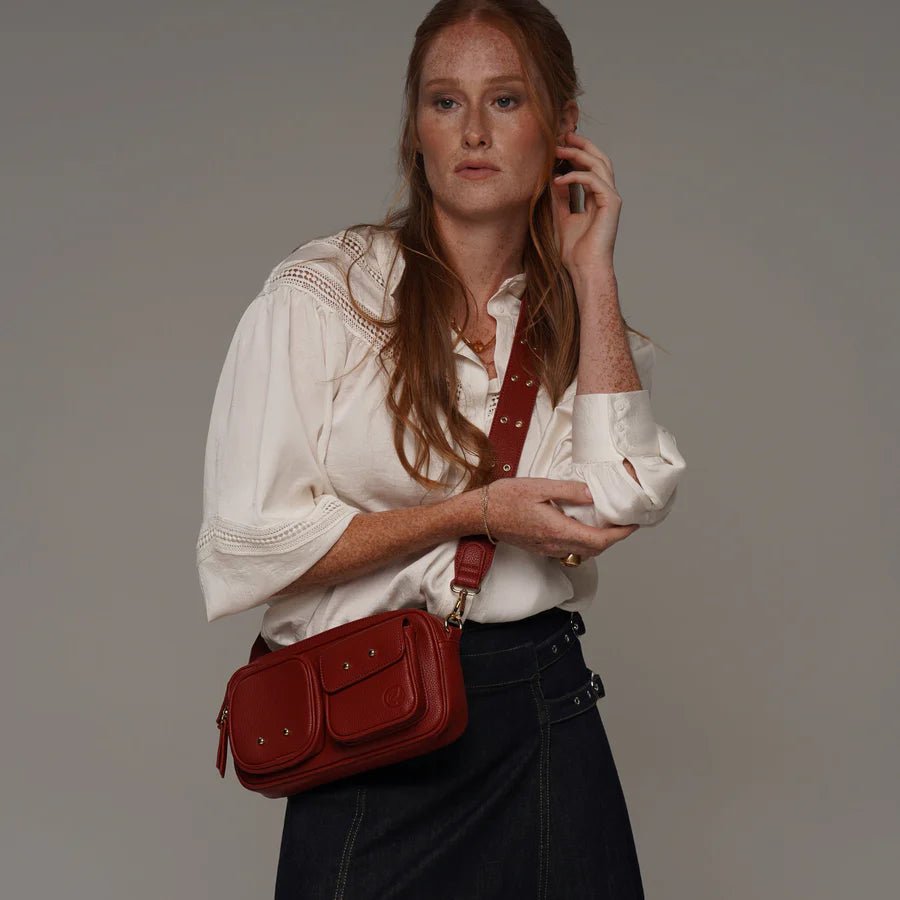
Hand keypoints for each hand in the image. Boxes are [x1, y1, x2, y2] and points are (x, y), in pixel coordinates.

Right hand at [484, 477, 638, 558]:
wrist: (478, 515)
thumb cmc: (504, 499)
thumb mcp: (538, 486)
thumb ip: (569, 491)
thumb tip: (592, 495)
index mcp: (557, 529)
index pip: (598, 540)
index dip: (620, 534)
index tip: (632, 525)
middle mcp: (554, 544)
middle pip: (595, 549)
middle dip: (613, 538)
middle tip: (624, 523)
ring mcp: (547, 549)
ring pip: (583, 551)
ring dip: (599, 541)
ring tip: (607, 524)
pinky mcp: (540, 548)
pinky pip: (569, 549)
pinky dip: (583, 541)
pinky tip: (582, 526)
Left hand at [549, 131, 621, 276]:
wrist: (584, 269)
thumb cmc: (574, 251)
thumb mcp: (560, 217)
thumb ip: (559, 198)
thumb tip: (551, 178)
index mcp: (596, 197)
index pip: (589, 167)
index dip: (575, 153)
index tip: (557, 145)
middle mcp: (606, 195)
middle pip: (598, 158)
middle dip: (580, 145)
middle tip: (561, 137)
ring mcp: (611, 198)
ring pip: (599, 164)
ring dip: (577, 154)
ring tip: (557, 151)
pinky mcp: (611, 203)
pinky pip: (594, 180)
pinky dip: (575, 176)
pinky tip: (558, 180)